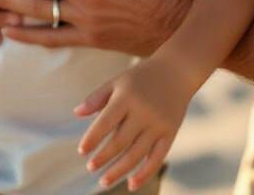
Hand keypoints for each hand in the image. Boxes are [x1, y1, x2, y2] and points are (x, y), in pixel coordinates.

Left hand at [74, 56, 193, 190]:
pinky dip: (144, 174)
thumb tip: (76, 113)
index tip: (81, 151)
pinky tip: (131, 184)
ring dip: (119, 171)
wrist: (176, 70)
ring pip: (137, 154)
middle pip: (120, 141)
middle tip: (90, 168)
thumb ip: (97, 97)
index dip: (92, 138)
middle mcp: (142, 111)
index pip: (105, 122)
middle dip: (103, 157)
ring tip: (104, 181)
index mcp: (126, 97)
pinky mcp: (170, 133)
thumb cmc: (141, 77)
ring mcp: (158, 124)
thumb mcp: (118, 81)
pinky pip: (157, 158)